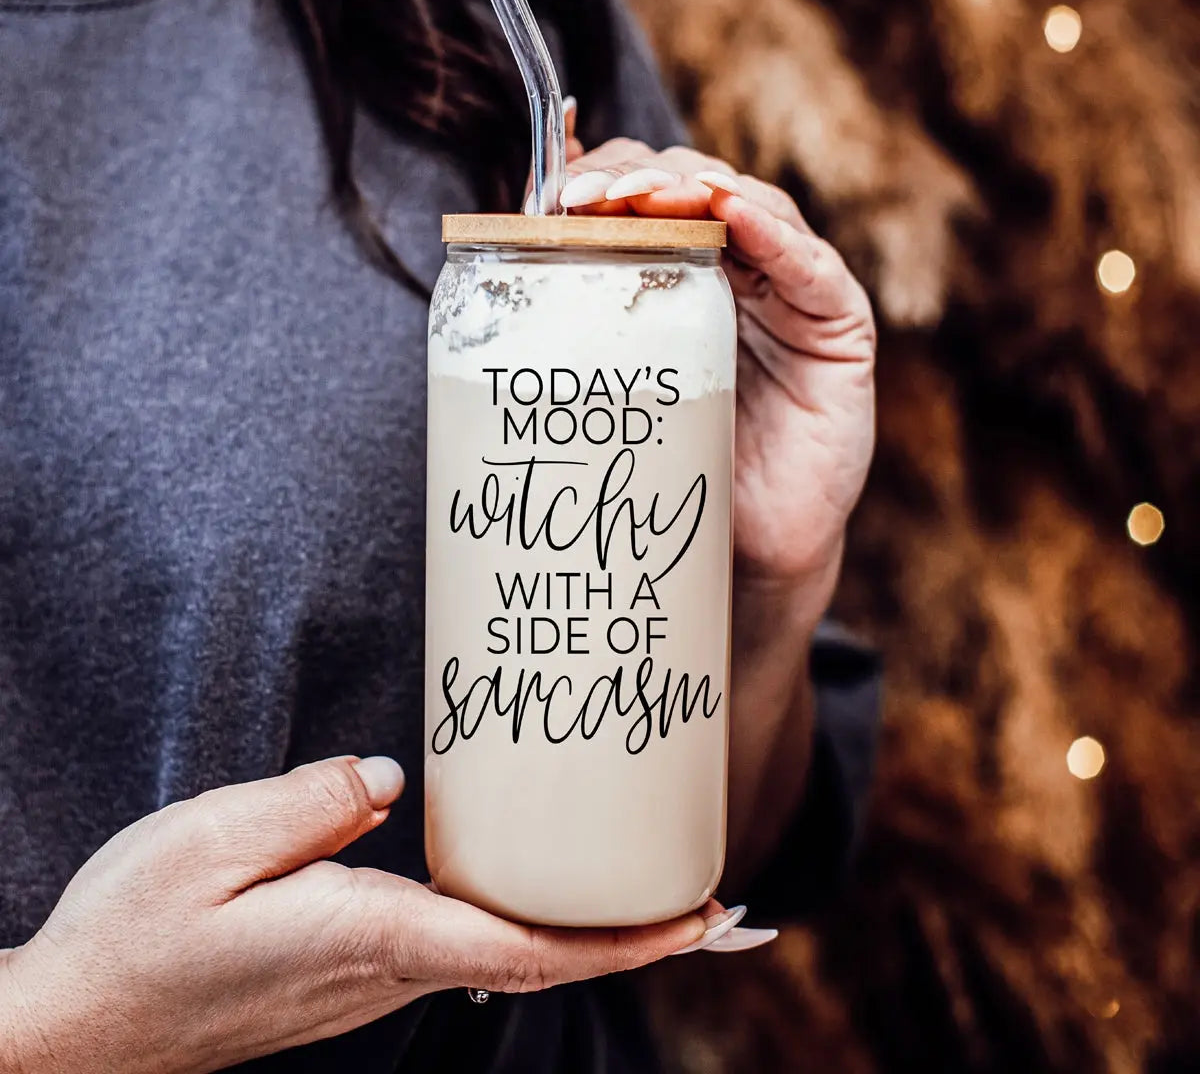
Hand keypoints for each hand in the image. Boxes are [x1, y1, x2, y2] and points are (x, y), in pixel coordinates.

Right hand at [0, 756, 712, 1073]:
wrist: (77, 1033)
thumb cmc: (131, 939)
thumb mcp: (207, 845)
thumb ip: (312, 802)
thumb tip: (398, 776)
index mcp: (371, 937)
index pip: (528, 947)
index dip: (626, 938)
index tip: (704, 919)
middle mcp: (389, 968)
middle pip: (541, 956)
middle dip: (637, 935)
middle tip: (722, 904)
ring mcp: (372, 979)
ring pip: (509, 952)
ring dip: (589, 927)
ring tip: (652, 883)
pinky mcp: (348, 967)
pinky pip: (464, 942)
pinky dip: (529, 923)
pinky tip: (536, 886)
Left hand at [559, 140, 875, 590]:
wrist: (745, 550)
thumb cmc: (674, 463)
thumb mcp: (614, 380)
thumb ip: (578, 315)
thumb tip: (504, 245)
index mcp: (686, 273)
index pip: (646, 198)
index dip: (603, 178)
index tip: (550, 191)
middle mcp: (741, 269)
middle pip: (693, 189)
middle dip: (638, 181)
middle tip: (586, 198)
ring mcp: (792, 291)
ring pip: (751, 208)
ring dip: (694, 191)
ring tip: (642, 198)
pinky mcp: (840, 324)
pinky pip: (812, 268)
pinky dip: (774, 235)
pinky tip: (732, 212)